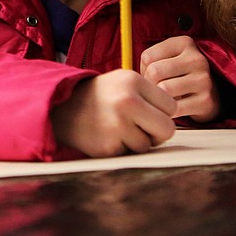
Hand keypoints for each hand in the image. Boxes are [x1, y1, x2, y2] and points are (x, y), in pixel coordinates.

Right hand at [51, 70, 176, 156]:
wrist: (61, 108)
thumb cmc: (99, 97)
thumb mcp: (123, 82)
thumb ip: (150, 96)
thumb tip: (174, 119)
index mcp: (133, 81)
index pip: (171, 106)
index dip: (160, 112)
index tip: (146, 111)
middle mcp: (127, 101)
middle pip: (167, 129)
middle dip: (157, 133)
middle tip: (141, 128)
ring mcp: (117, 125)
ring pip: (148, 145)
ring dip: (136, 141)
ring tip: (117, 128)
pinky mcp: (109, 146)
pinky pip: (130, 154)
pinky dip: (121, 148)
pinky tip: (107, 136)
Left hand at [140, 36, 220, 122]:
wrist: (210, 96)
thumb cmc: (178, 76)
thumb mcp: (165, 59)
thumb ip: (147, 62)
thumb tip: (129, 77)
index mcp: (184, 43)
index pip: (147, 56)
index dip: (143, 70)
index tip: (153, 75)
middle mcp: (197, 59)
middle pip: (154, 72)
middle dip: (150, 85)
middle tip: (156, 90)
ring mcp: (203, 80)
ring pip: (163, 90)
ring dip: (159, 98)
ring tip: (165, 97)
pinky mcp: (206, 101)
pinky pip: (174, 108)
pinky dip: (168, 111)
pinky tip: (173, 107)